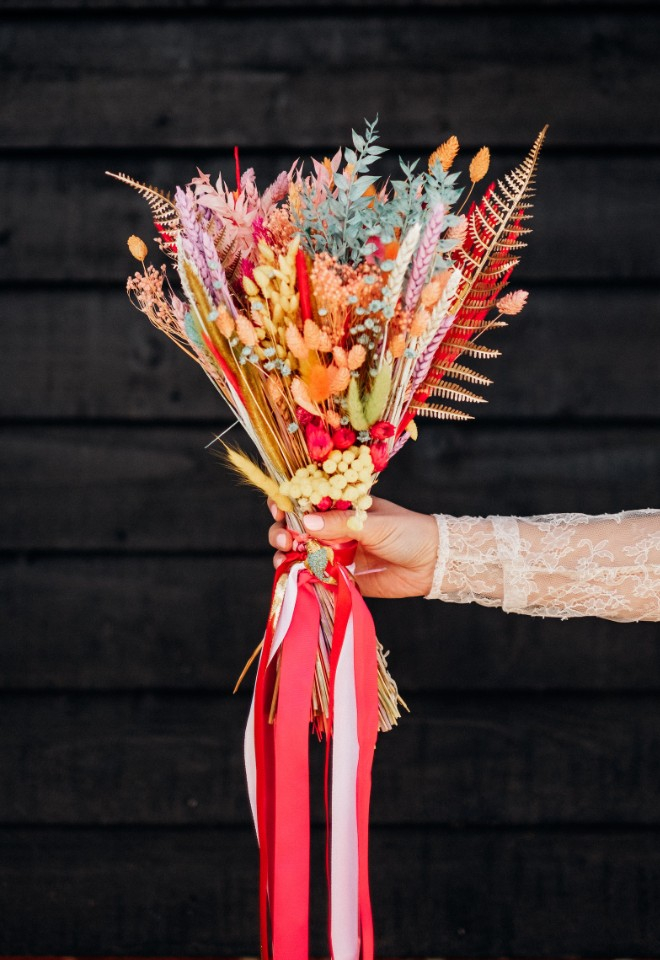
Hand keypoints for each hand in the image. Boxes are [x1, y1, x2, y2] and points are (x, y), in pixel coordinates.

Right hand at [266, 496, 438, 598]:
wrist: (433, 564)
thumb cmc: (409, 532)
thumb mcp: (374, 523)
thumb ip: (340, 523)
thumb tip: (305, 522)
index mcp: (343, 506)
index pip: (307, 500)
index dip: (288, 501)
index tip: (277, 507)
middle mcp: (335, 529)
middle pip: (297, 528)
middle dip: (283, 531)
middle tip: (284, 539)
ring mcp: (337, 553)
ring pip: (302, 553)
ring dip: (287, 554)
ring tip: (285, 557)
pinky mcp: (341, 578)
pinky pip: (315, 578)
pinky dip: (301, 577)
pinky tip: (293, 575)